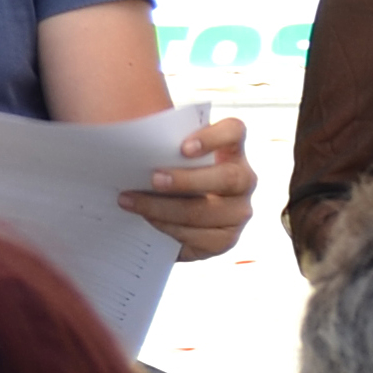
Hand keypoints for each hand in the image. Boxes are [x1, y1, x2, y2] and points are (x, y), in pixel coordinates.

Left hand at [120, 112, 255, 263]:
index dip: (214, 137)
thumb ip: (163, 150)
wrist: (169, 220)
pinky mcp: (226, 240)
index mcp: (230, 151)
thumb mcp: (170, 160)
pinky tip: (148, 220)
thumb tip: (130, 145)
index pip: (235, 132)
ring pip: (207, 211)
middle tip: (153, 179)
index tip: (183, 148)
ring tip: (132, 201)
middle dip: (187, 180)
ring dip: (165, 207)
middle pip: (229, 177)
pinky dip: (169, 228)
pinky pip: (199, 236)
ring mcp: (238, 212)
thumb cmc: (169, 180)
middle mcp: (243, 180)